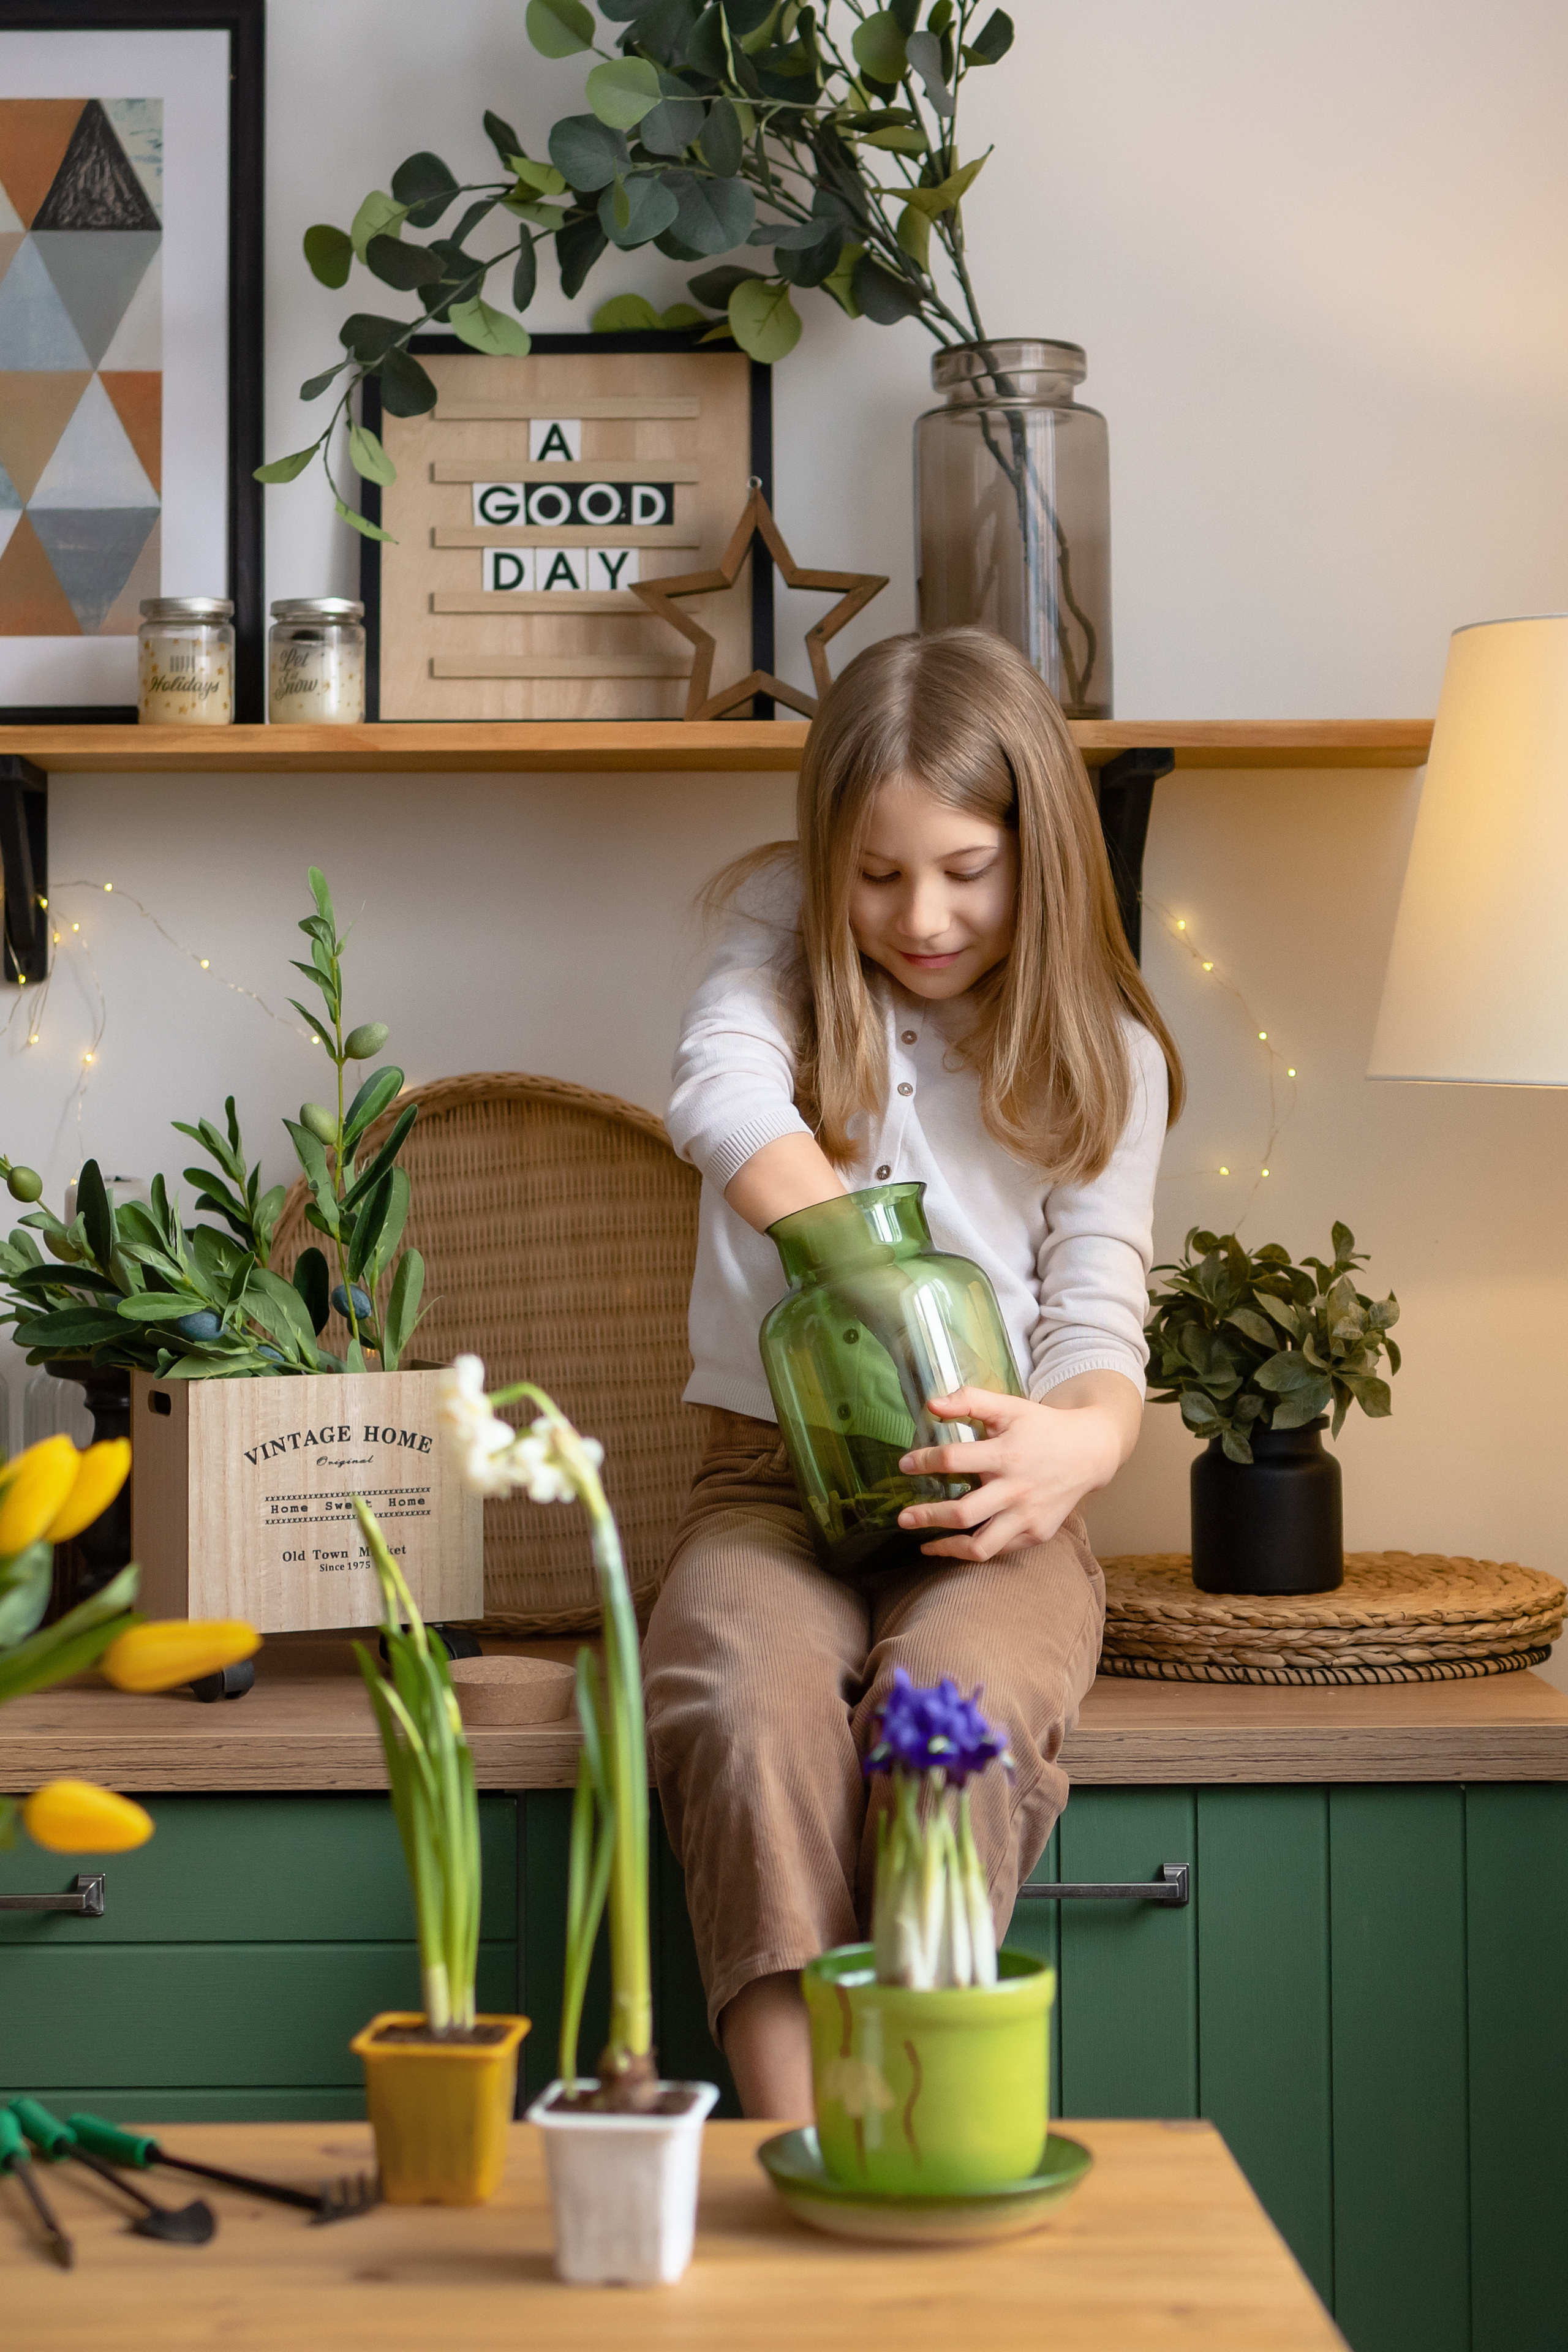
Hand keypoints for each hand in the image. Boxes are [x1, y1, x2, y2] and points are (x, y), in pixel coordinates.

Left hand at [895, 1376, 1139, 1561]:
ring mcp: (1028, 1516)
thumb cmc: (1042, 1427)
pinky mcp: (1037, 1533)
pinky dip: (974, 1551)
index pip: (954, 1460)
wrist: (1089, 1453)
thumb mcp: (1009, 1406)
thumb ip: (970, 1400)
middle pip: (963, 1513)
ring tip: (924, 1545)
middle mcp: (1017, 1490)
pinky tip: (955, 1545)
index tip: (904, 1465)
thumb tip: (932, 1404)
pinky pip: (999, 1550)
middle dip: (927, 1516)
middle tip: (903, 1517)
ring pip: (982, 1546)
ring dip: (947, 1547)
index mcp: (1007, 1455)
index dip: (924, 1462)